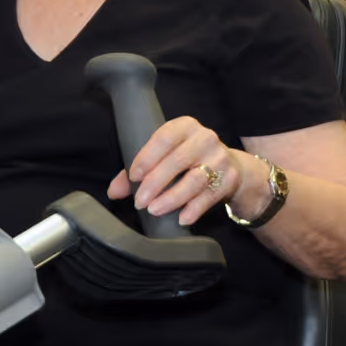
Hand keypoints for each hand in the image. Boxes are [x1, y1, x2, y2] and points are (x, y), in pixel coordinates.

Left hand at [107, 116, 253, 227]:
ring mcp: (220, 158)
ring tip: (155, 210)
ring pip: (194, 180)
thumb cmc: (188, 160)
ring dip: (172, 198)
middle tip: (140, 202)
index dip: (147, 157)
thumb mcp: (165, 156)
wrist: (231, 168)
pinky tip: (181, 219)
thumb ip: (138, 170)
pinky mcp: (229, 179)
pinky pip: (210, 196)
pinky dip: (194, 209)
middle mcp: (205, 138)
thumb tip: (114, 191)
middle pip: (177, 160)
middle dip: (155, 183)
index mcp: (185, 126)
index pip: (164, 137)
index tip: (133, 176)